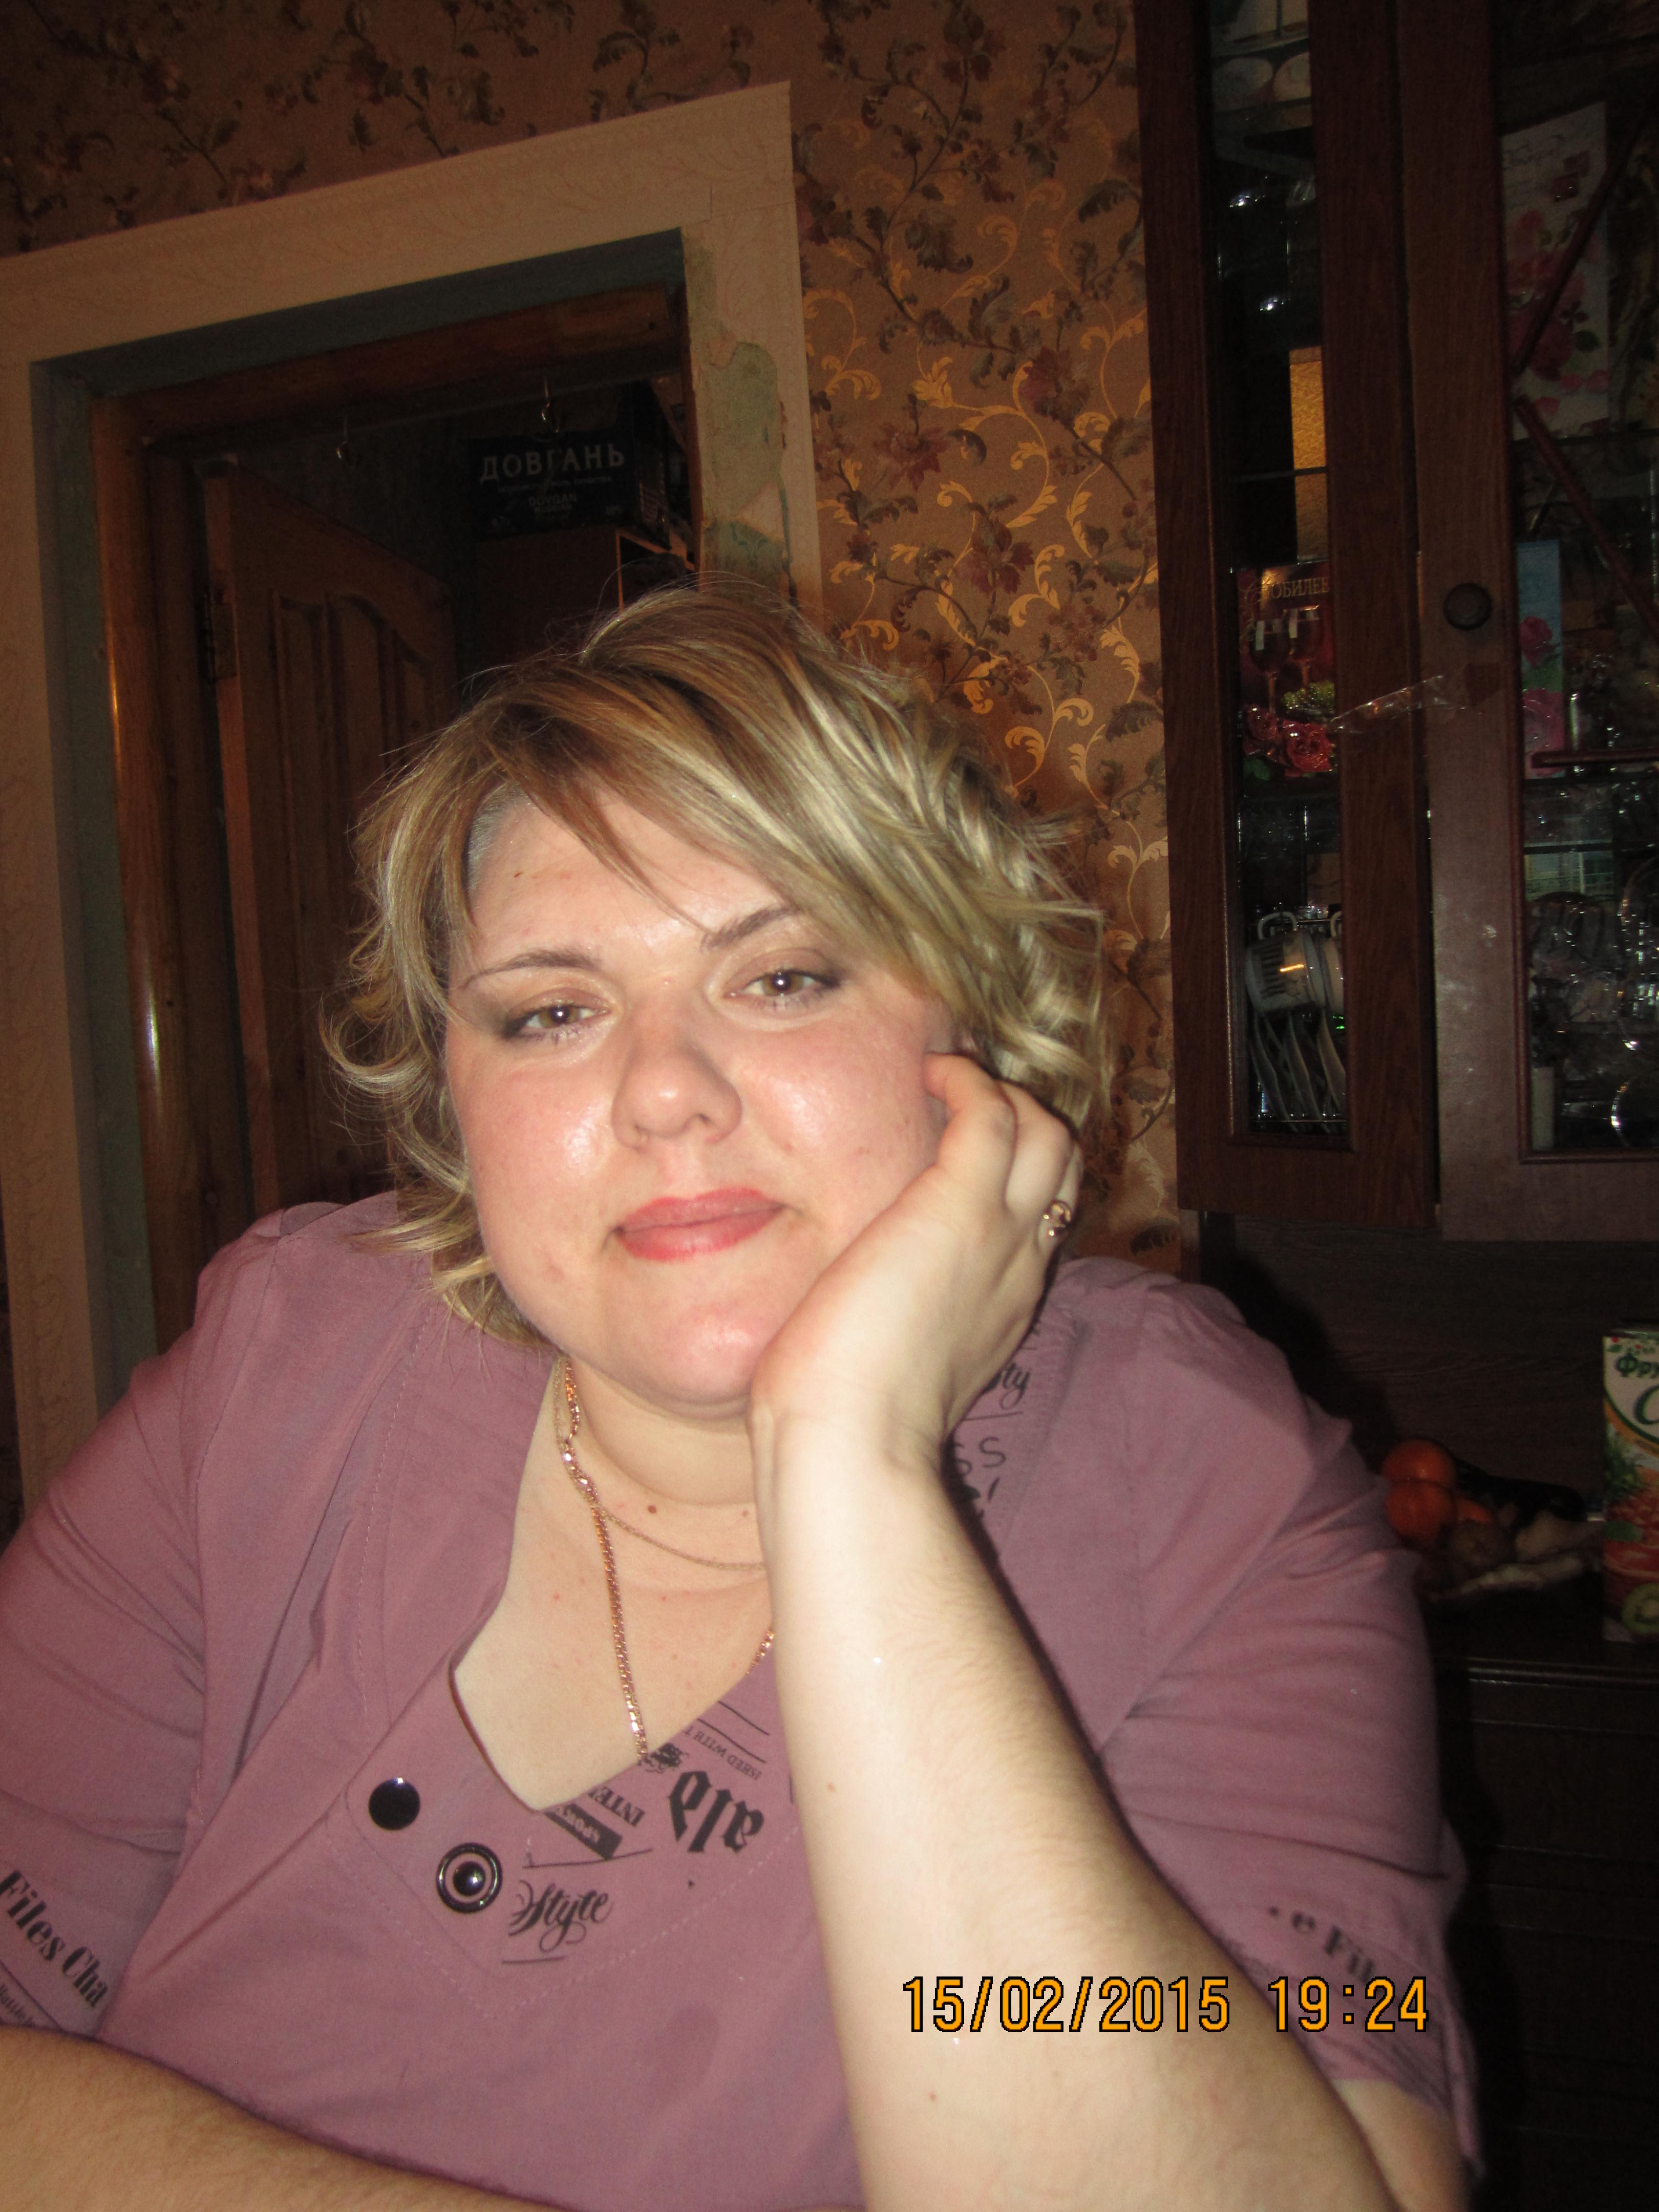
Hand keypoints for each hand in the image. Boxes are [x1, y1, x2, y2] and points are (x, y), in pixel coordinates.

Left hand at [746, 1055, 1079, 1477]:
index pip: (1039, 1220)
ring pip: (1048, 1134)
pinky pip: (994, 1113)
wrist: (853, 1444)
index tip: (962, 1152)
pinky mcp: (960, 1206)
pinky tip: (930, 1072)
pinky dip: (969, 1081)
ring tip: (947, 1080)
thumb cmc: (844, 1419)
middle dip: (1024, 1123)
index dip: (1014, 1175)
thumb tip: (856, 1307)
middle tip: (960, 1103)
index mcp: (1004, 1306)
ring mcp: (1000, 1235)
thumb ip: (899, 1321)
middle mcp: (1019, 1268)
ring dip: (1003, 1095)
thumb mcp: (892, 1359)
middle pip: (1062, 1169)